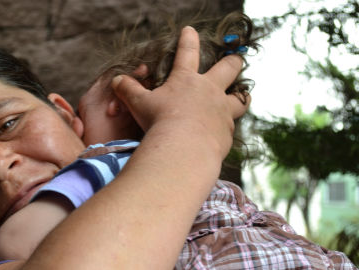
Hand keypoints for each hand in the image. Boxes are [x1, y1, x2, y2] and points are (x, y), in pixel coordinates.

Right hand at [111, 26, 249, 159]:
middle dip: (233, 62)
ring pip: (240, 100)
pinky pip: (229, 128)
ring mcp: (222, 111)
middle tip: (236, 59)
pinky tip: (219, 134)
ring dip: (240, 98)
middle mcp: (209, 91)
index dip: (188, 39)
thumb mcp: (139, 104)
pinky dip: (224, 129)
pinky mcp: (226, 132)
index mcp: (186, 79)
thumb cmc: (160, 122)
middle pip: (229, 68)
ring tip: (241, 98)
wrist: (184, 149)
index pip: (187, 52)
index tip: (190, 30)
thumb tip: (117, 80)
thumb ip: (128, 90)